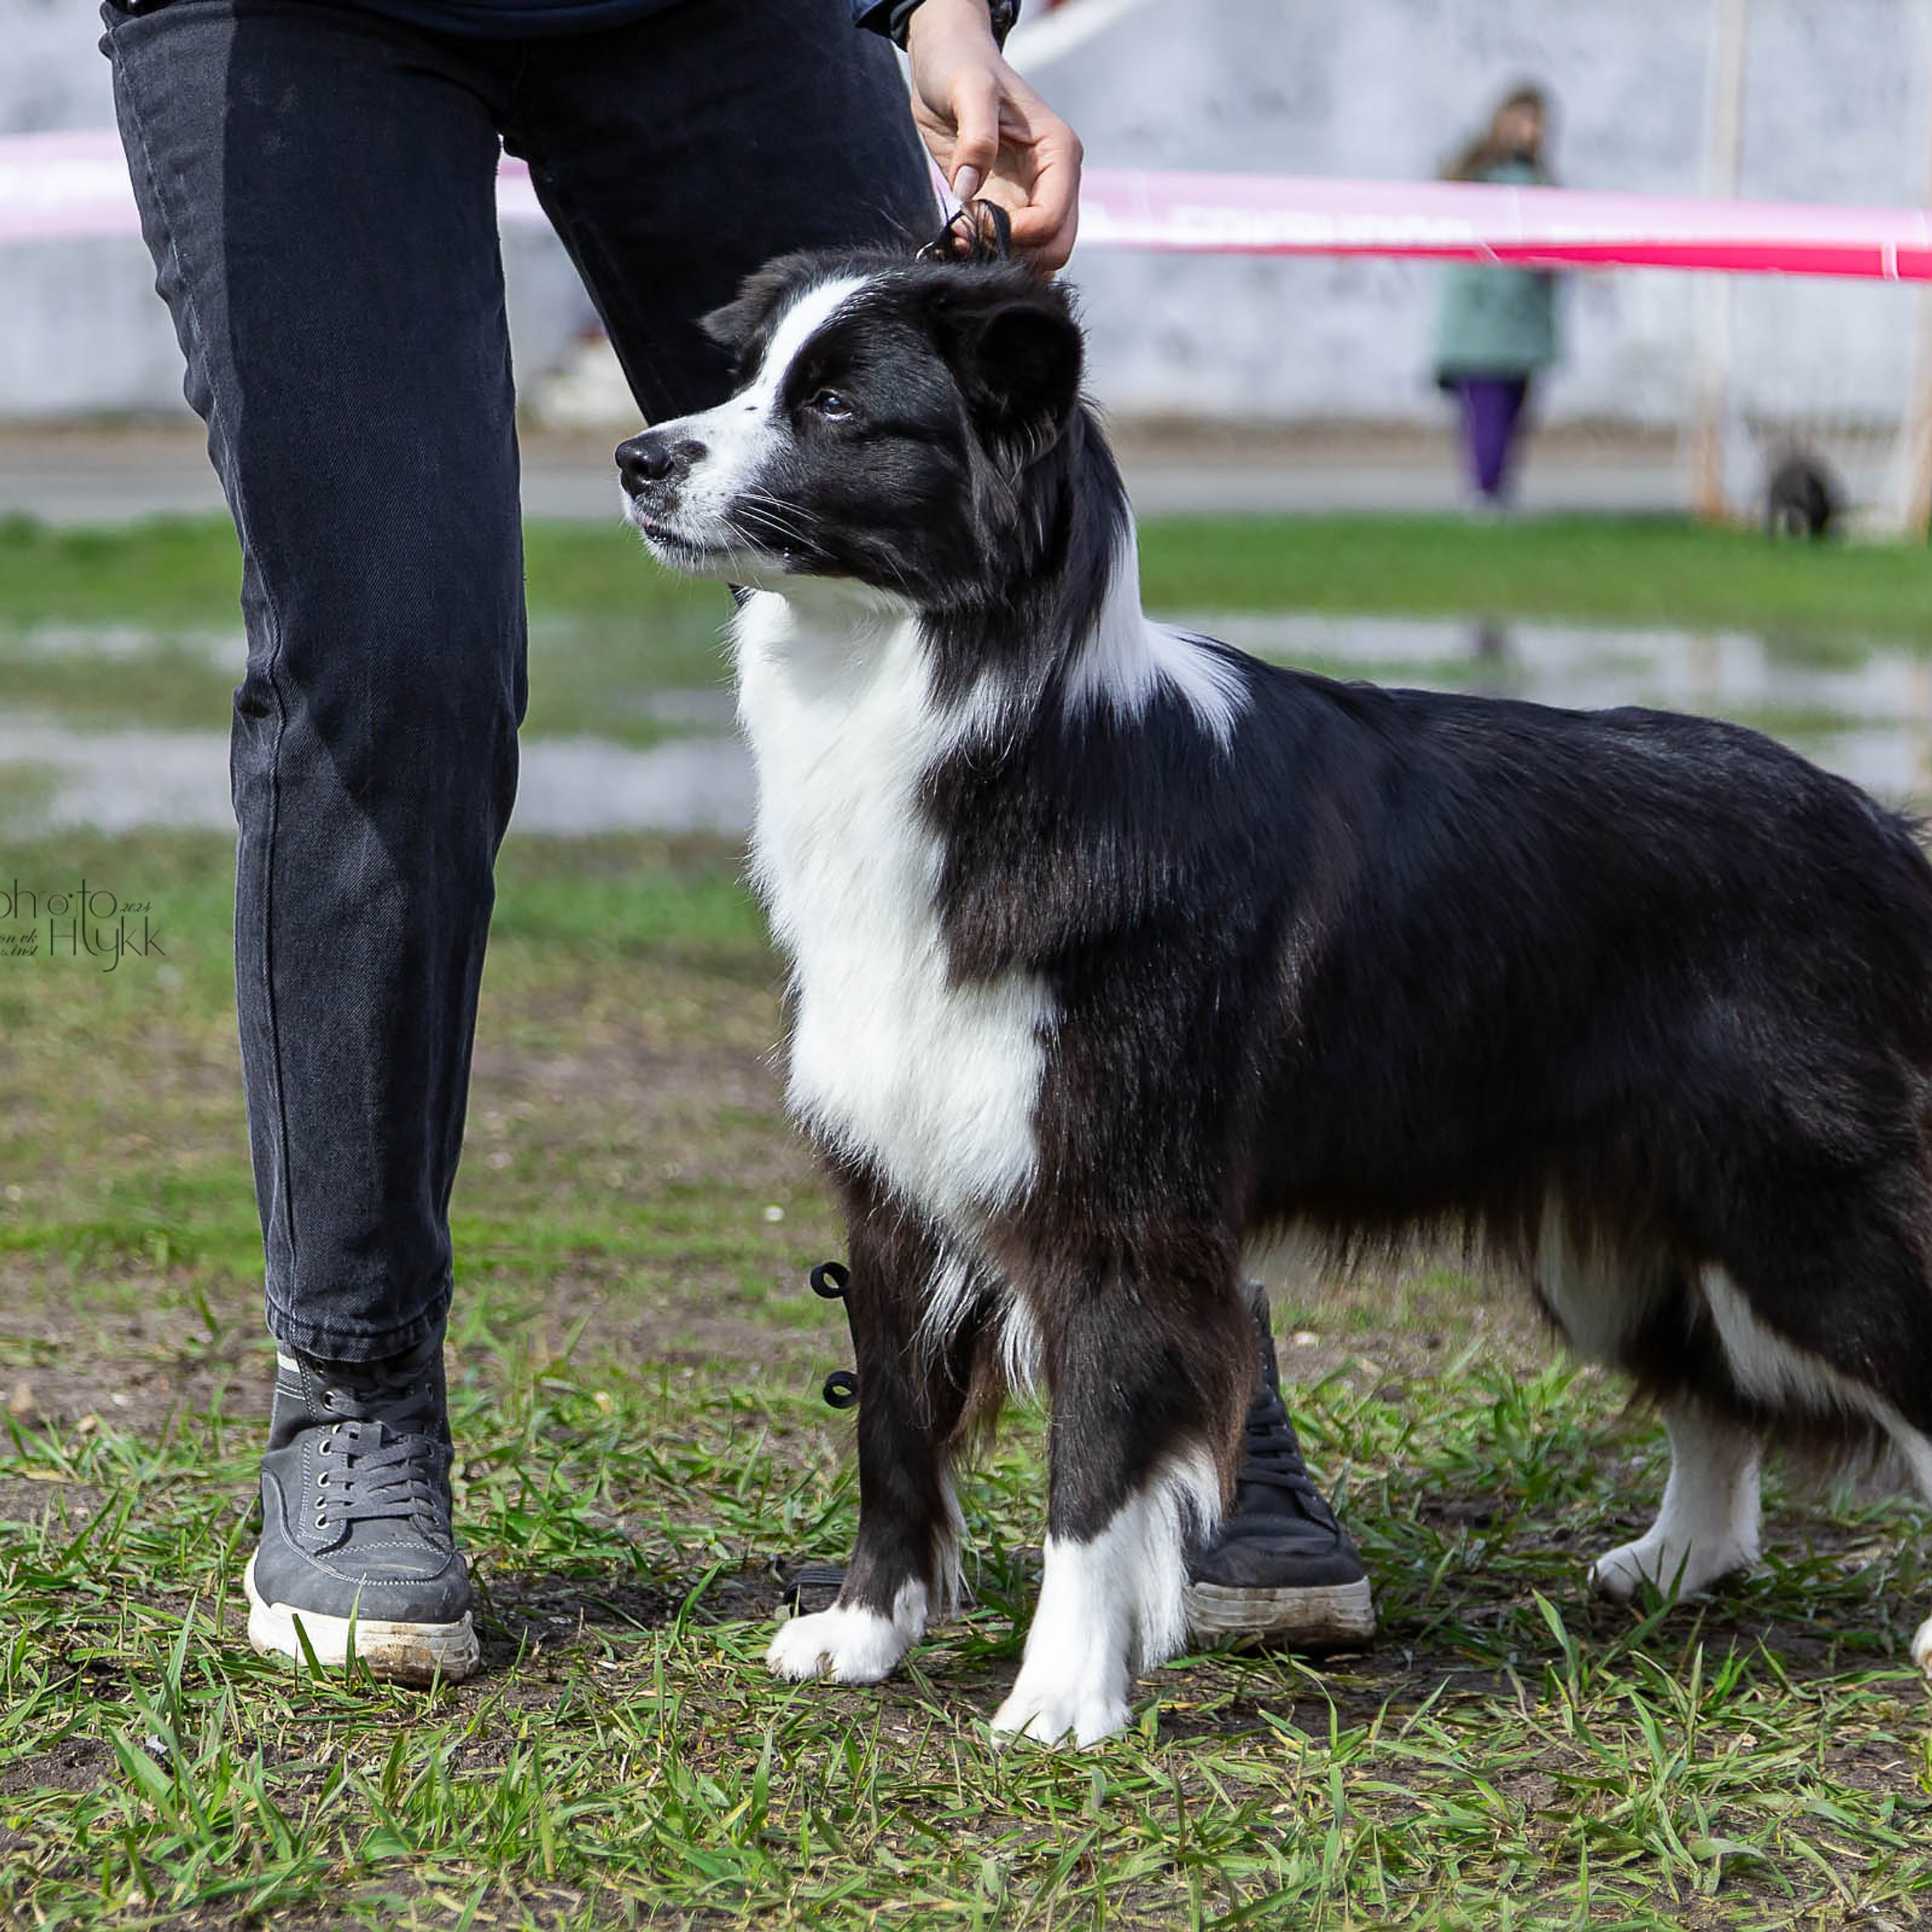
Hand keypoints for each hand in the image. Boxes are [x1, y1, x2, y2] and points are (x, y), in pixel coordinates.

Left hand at [905, 0, 1082, 272]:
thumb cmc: (962, 65)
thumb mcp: (969, 89)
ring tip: (961, 235)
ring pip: (1036, 256)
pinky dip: (987, 253)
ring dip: (1001, 259)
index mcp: (1059, 153)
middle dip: (1014, 253)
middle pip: (1055, 249)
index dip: (1016, 233)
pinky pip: (1011, 248)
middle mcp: (1055, 181)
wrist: (947, 59)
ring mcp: (1033, 197)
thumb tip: (968, 190)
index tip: (975, 218)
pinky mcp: (1008, 207)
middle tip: (969, 235)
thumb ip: (976, 138)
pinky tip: (959, 233)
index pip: (1052, 220)